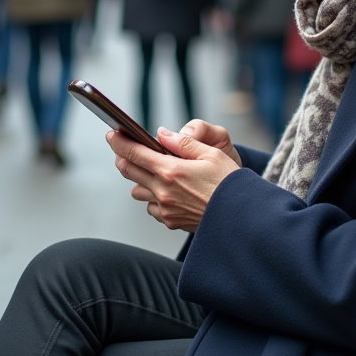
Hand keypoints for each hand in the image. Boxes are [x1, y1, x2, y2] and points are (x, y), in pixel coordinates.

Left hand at [107, 126, 241, 232]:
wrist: (242, 217)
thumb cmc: (230, 183)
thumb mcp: (212, 154)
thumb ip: (183, 143)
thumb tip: (161, 134)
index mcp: (172, 171)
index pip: (134, 153)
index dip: (119, 142)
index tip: (112, 134)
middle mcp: (163, 191)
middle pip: (129, 171)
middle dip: (123, 157)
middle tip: (124, 148)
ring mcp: (165, 209)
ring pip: (137, 191)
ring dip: (139, 180)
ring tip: (153, 171)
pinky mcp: (171, 222)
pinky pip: (151, 208)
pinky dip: (153, 199)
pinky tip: (167, 191)